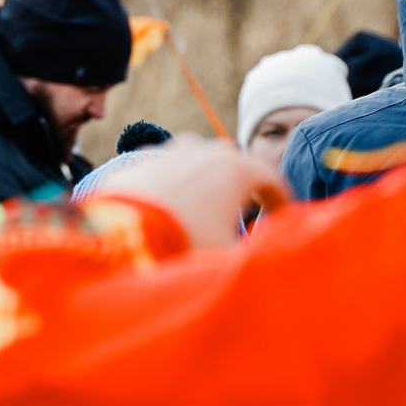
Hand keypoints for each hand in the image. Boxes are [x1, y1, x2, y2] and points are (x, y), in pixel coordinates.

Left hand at [98, 141, 274, 249]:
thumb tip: (262, 252)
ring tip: (209, 199)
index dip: (282, 198)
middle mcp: (206, 151)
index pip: (271, 178)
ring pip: (200, 156)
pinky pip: (167, 166)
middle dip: (245, 182)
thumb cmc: (183, 243)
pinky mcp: (142, 161)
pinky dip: (176, 180)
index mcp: (236, 169)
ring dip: (209, 175)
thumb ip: (252, 250)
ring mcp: (171, 152)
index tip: (285, 215)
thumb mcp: (228, 254)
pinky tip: (173, 200)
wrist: (120, 234)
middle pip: (236, 161)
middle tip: (249, 204)